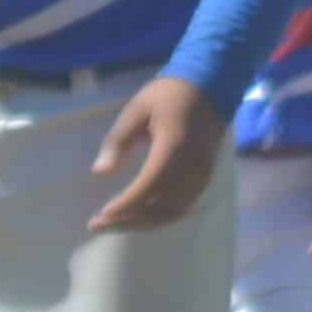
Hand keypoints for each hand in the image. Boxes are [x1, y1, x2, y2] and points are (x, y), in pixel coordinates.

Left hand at [86, 77, 224, 232]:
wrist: (212, 86)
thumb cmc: (169, 94)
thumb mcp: (136, 109)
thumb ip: (118, 141)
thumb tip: (100, 171)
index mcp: (173, 148)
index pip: (148, 187)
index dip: (125, 205)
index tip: (101, 215)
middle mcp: (192, 168)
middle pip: (161, 207)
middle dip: (129, 221)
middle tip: (99, 225)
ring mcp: (202, 175)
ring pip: (174, 212)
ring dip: (144, 223)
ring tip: (117, 224)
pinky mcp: (205, 177)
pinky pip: (183, 206)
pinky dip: (161, 216)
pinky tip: (141, 216)